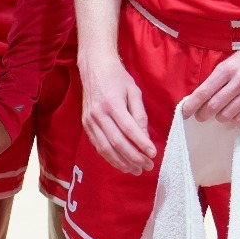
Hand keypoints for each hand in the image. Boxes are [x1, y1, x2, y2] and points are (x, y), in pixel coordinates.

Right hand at [79, 54, 155, 174]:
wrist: (94, 68)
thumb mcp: (134, 91)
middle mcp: (98, 114)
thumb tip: (144, 137)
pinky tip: (121, 163)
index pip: (129, 129)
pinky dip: (110, 157)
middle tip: (147, 166)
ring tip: (136, 170)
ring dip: (122, 162)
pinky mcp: (86, 125)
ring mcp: (89, 121)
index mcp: (112, 103)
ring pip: (106, 148)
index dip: (141, 144)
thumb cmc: (117, 78)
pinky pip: (98, 146)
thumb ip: (139, 114)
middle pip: (117, 142)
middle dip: (134, 157)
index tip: (153, 154)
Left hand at [188, 38, 239, 122]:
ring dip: (219, 117)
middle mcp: (239, 81)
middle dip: (203, 114)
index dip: (191, 105)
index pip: (203, 92)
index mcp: (227, 69)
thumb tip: (200, 97)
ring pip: (227, 114)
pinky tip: (233, 113)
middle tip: (201, 115)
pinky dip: (234, 118)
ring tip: (220, 112)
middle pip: (213, 106)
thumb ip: (216, 79)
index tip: (185, 113)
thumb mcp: (230, 62)